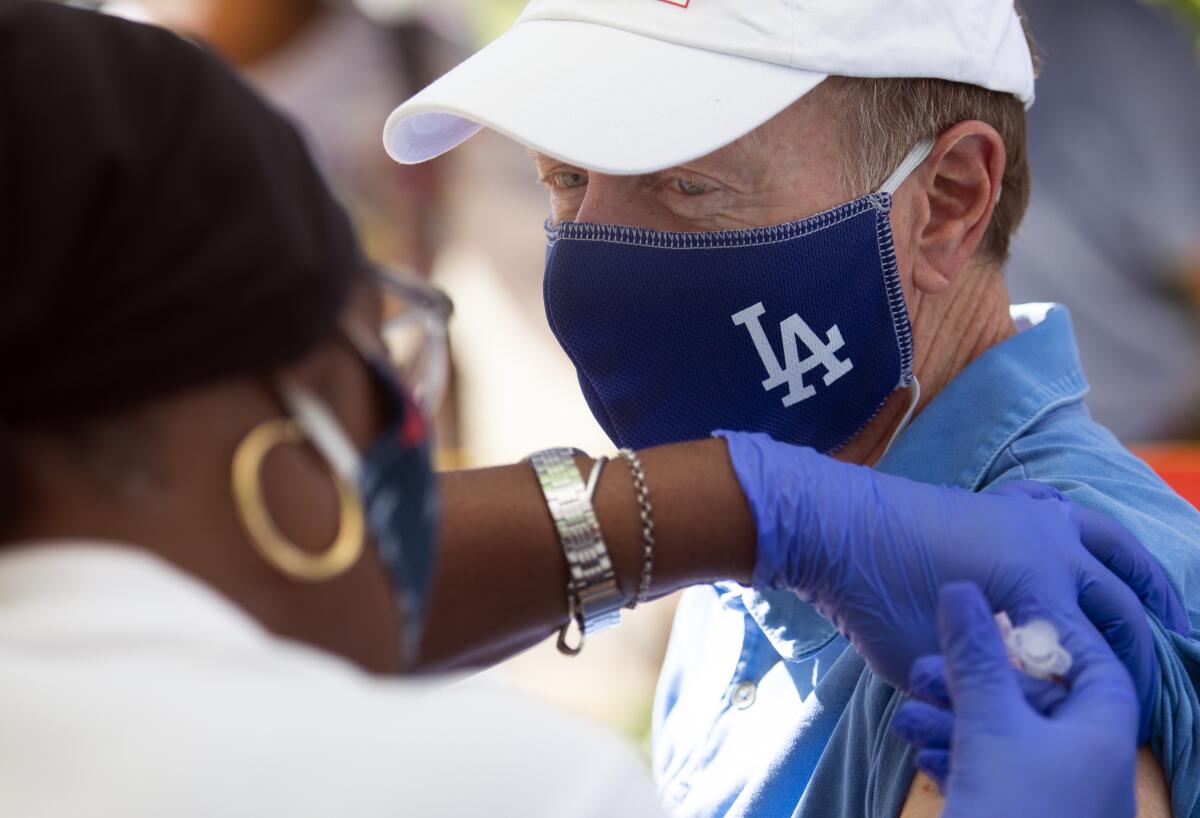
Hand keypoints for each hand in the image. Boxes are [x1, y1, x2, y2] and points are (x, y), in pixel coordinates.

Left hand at [718, 431, 1187, 740]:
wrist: (828, 526)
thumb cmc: (874, 600)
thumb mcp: (934, 664)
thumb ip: (990, 684)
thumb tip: (1034, 698)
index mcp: (1038, 585)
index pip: (1097, 651)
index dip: (1114, 692)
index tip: (1118, 719)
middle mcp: (1047, 542)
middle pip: (1118, 598)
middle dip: (1141, 644)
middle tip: (1154, 678)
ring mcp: (1023, 514)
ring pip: (1105, 537)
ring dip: (1139, 574)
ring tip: (1162, 605)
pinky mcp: (995, 500)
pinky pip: (1054, 504)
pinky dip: (1079, 525)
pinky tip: (1082, 542)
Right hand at [892, 583, 1138, 817]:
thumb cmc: (1015, 815)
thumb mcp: (990, 728)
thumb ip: (977, 657)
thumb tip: (963, 588)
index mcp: (1101, 734)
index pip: (1092, 661)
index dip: (1048, 631)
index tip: (997, 613)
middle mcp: (1084, 762)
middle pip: (1034, 697)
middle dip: (975, 678)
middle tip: (924, 668)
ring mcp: (1052, 796)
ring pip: (1003, 734)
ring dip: (952, 716)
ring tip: (907, 710)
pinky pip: (990, 771)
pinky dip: (955, 754)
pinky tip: (919, 749)